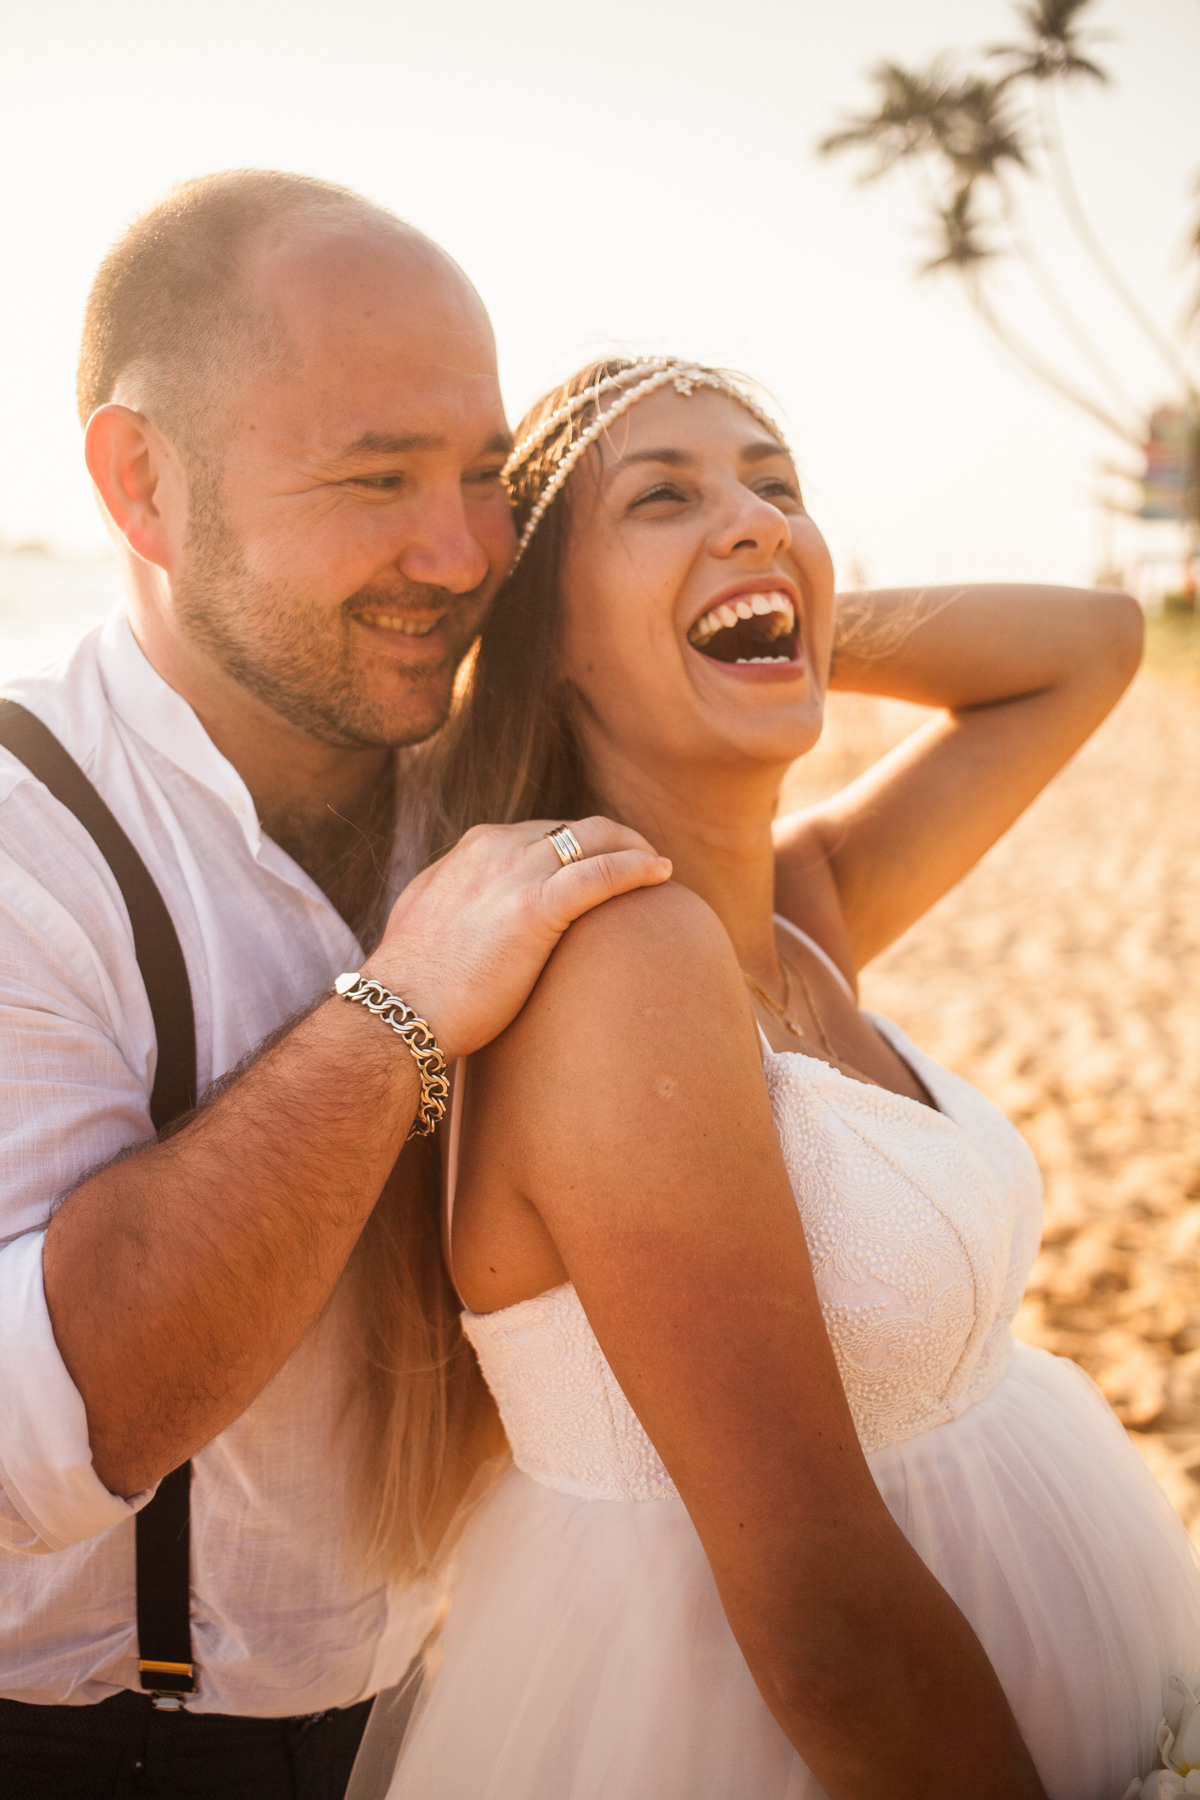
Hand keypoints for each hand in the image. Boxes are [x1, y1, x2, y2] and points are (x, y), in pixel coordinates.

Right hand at [364, 816, 671, 1060]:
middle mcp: (495, 849)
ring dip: (633, 846)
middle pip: (571, 828)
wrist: (398, 1010)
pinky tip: (662, 873)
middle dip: (611, 839)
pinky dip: (636, 867)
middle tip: (641, 862)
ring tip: (658, 866)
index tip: (597, 863)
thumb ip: (457, 899)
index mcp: (472, 850)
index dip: (575, 845)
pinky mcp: (535, 908)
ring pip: (593, 839)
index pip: (540, 831)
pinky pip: (601, 874)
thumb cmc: (415, 982)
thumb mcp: (429, 918)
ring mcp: (515, 874)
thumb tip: (474, 910)